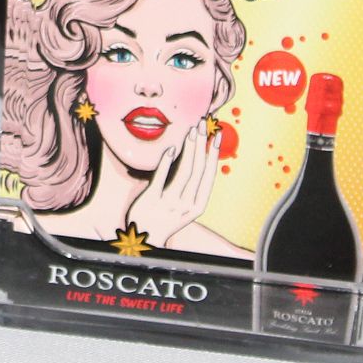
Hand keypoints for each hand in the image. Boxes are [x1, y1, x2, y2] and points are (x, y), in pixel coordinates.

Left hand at [131, 120, 220, 249]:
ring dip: (189, 148)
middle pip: (197, 169)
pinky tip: (171, 148)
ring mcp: (169, 203)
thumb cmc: (166, 217)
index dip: (214, 154)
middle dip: (202, 144)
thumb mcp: (185, 206)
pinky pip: (161, 178)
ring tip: (192, 130)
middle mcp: (186, 205)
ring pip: (184, 172)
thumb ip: (191, 186)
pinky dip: (166, 162)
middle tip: (202, 124)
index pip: (209, 175)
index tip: (217, 135)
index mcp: (197, 205)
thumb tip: (198, 157)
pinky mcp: (151, 199)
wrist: (145, 238)